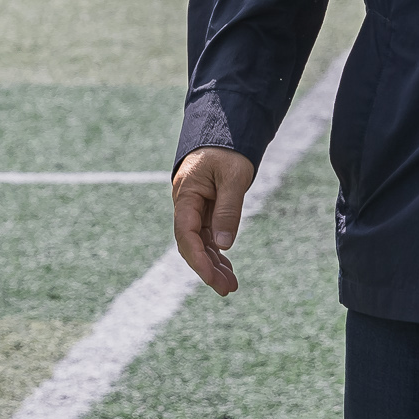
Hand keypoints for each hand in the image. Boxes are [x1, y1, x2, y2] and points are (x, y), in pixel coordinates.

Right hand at [172, 145, 257, 295]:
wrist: (226, 129)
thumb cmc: (227, 150)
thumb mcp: (233, 177)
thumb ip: (228, 210)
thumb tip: (224, 245)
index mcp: (186, 194)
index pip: (185, 233)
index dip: (197, 258)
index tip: (211, 277)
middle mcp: (187, 204)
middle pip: (191, 243)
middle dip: (207, 268)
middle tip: (226, 289)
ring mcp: (195, 208)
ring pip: (201, 242)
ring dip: (214, 264)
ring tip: (230, 286)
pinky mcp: (206, 209)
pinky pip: (209, 236)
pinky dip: (218, 252)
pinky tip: (227, 269)